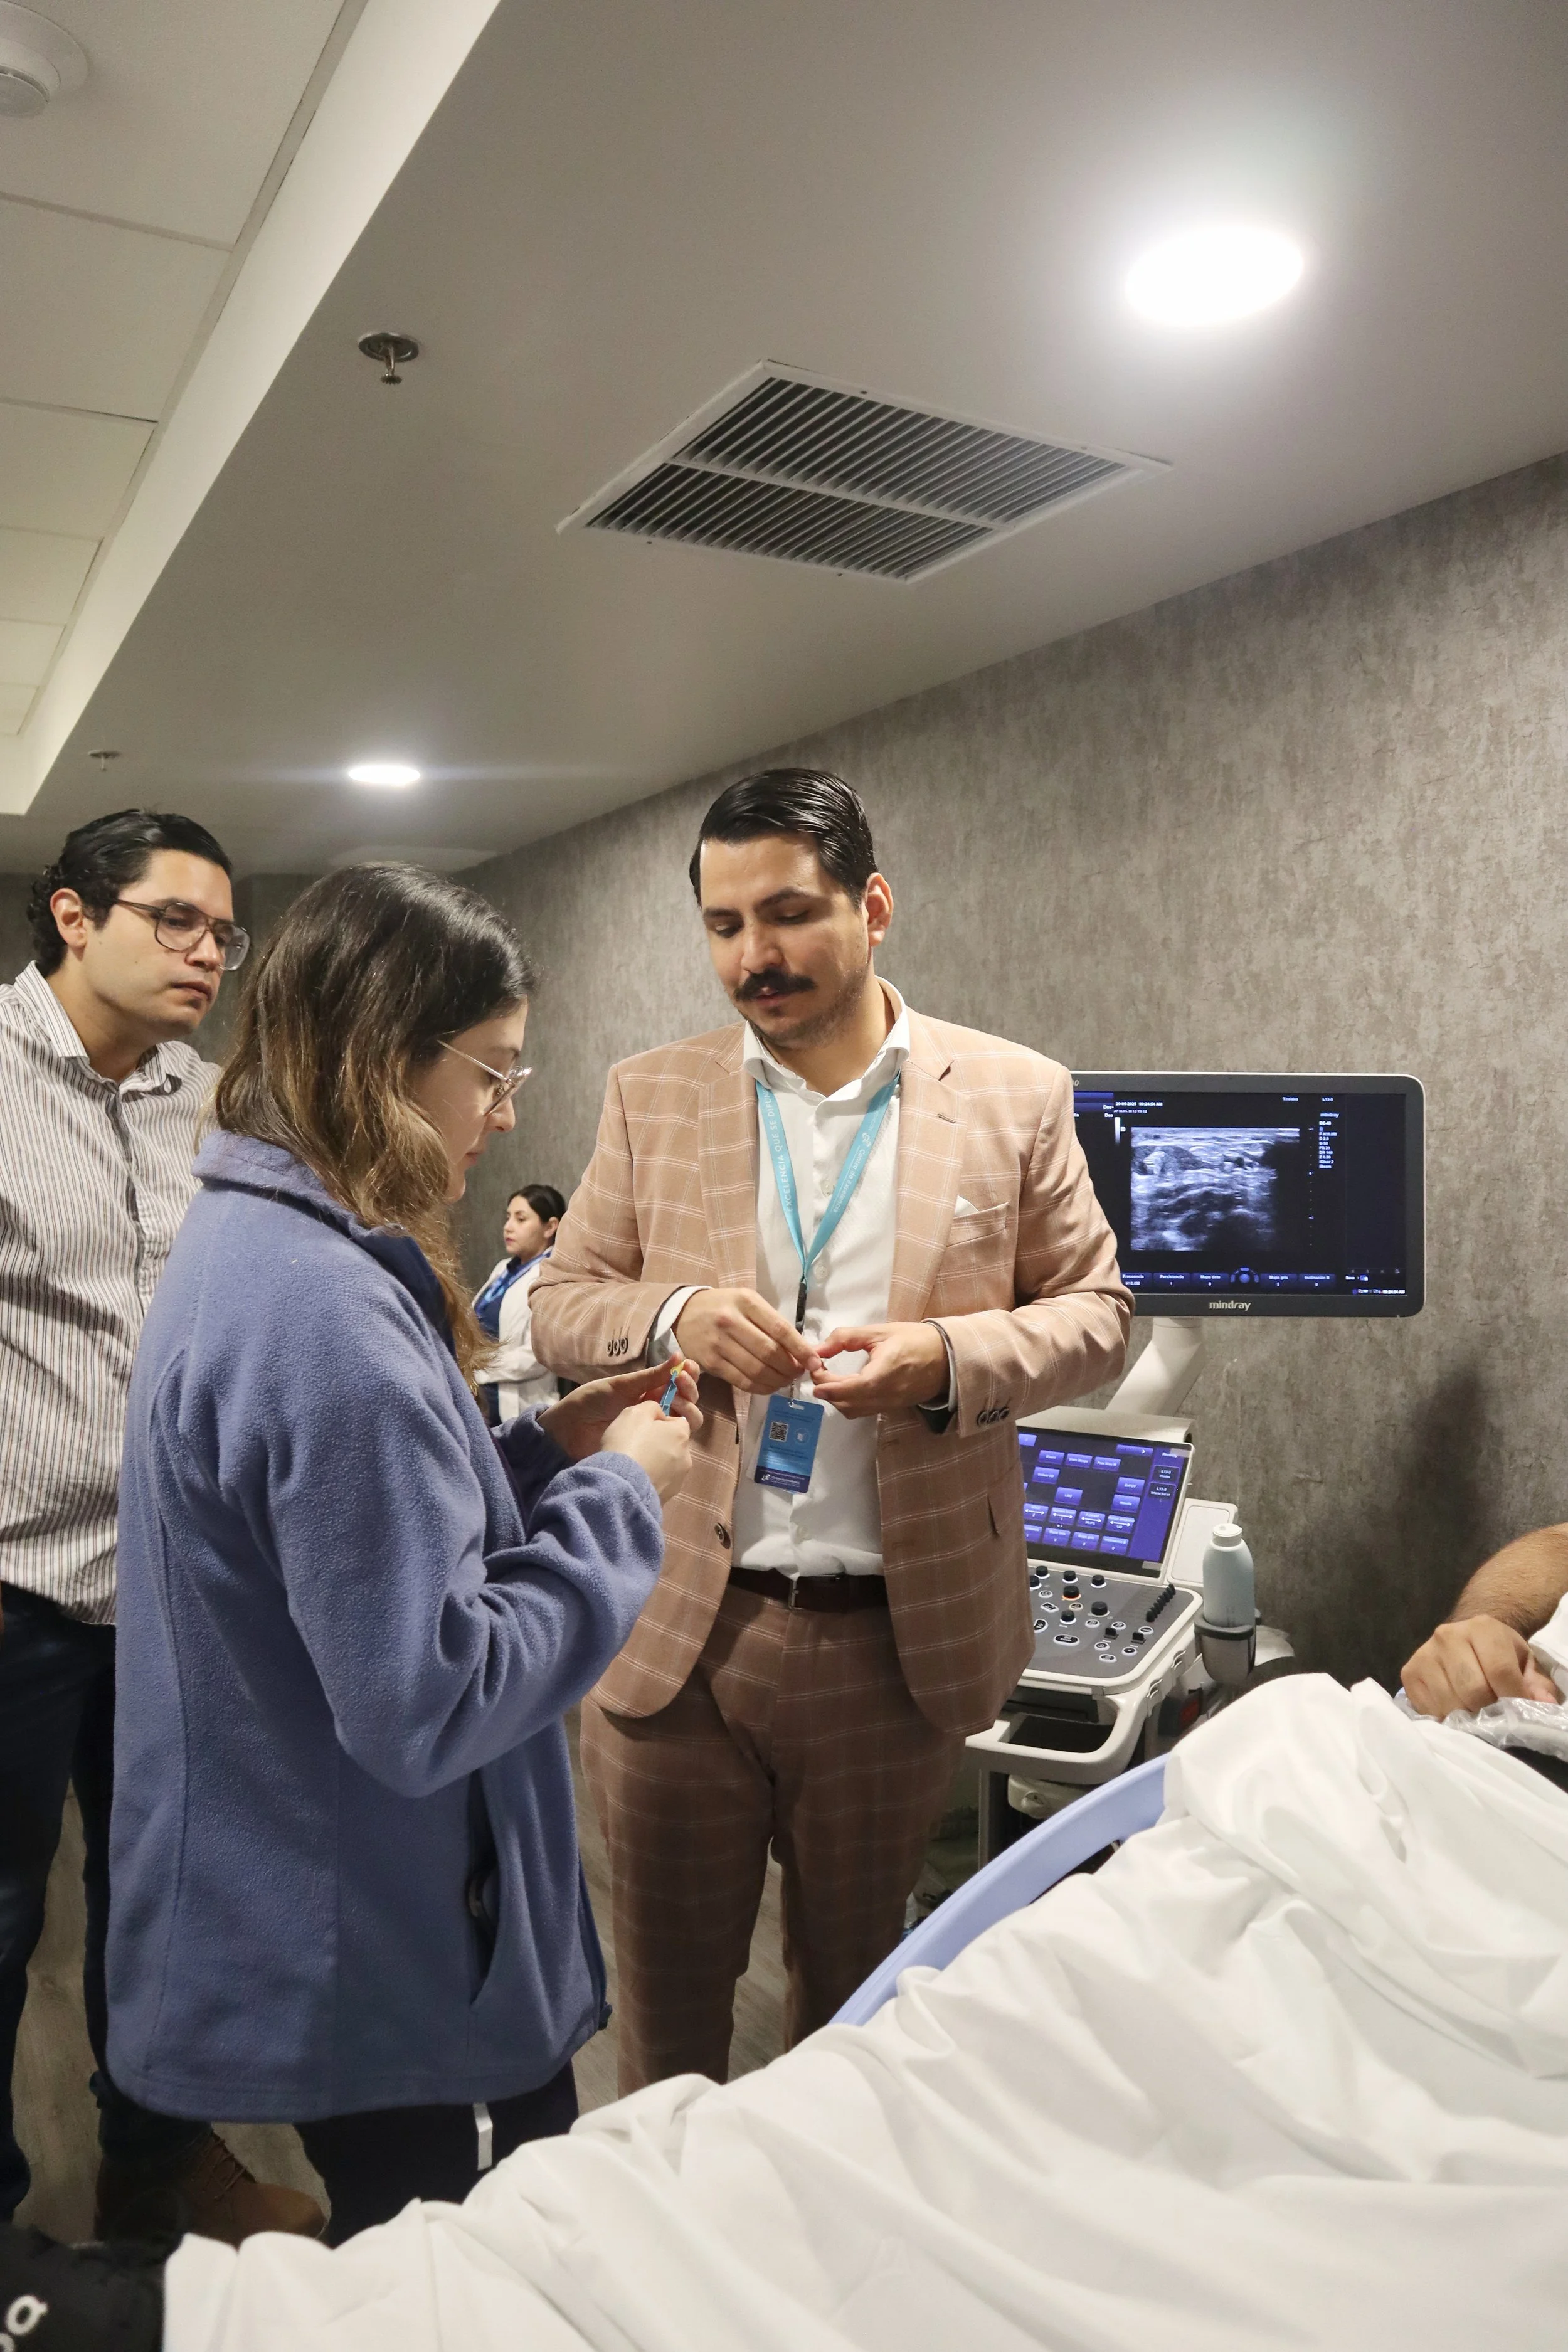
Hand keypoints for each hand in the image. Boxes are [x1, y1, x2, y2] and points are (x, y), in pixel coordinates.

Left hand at [540, 1360, 700, 1461]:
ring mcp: (656, 1427)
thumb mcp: (623, 1385)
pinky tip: (671, 1424)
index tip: (688, 1368)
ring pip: (687, 1419)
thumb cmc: (593, 1401)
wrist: (571, 1430)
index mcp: (651, 1388)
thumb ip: (652, 1375)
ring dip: (688, 1408)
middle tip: (680, 1382)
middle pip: (688, 1399)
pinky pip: (675, 1440)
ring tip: (675, 1403)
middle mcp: (658, 1407)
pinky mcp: (653, 1446)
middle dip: (690, 1388)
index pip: (679, 1379)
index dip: (689, 1373)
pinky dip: (680, 1430)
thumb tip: (679, 1356)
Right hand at [598, 1400, 697, 1501]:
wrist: (620, 1486)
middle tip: (634, 1447)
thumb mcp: (635, 1413)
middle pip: (672, 1445)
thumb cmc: (628, 1443)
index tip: (642, 1428)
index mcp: (681, 1434)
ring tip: (633, 1467)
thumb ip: (651, 1407)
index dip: (659, 1423)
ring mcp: (678, 1481)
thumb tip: (659, 1414)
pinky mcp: (668, 1498)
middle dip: (658, 1445)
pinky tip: (634, 1481)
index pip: (677, 1422)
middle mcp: (687, 1458)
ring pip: (667, 1466)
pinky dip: (650, 1481)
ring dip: (655, 1465)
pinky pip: (659, 1484)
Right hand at [674, 1288, 818, 1396]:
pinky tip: (769, 1386)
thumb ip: (772, 1322)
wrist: (683, 1312)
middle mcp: (730, 1321)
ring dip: (778, 1380)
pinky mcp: (711, 1363)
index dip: (801, 1349)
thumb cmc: (724, 1306)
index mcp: (746, 1302)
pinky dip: (761, 1387)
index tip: (815, 1361)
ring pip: (757, 1370)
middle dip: (791, 1368)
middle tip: (799, 1373)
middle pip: (770, 1352)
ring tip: (786, 1380)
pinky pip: (742, 1381)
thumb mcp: (748, 1302)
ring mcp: (718, 1343)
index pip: (780, 1329)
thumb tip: (802, 1350)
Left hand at [809, 1322, 949, 1419]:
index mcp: (883, 1374)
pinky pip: (863, 1411)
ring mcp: (889, 1405)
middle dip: (826, 1390)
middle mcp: (886, 1395)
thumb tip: (818, 1349)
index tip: (815, 1367)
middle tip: (819, 1371)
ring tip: (830, 1378)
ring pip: (852, 1411)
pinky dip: (849, 1402)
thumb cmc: (915, 1340)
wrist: (948, 1356)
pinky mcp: (891, 1408)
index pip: (846, 1389)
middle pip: (845, 1404)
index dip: (825, 1382)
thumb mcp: (879, 1332)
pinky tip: (845, 1386)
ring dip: (836, 1398)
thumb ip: (846, 1338)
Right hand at [1401, 1614, 1559, 1717]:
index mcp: (1482, 1628)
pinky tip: (1454, 1708)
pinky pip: (1428, 1709)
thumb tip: (1542, 1703)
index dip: (1513, 1698)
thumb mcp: (1524, 1662)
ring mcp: (1424, 1653)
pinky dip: (1444, 1717)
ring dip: (1466, 1716)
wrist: (1466, 1639)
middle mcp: (1448, 1636)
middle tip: (1494, 1712)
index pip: (1499, 1670)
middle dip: (1488, 1710)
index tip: (1519, 1712)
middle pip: (1472, 1690)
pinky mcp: (1409, 1672)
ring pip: (1449, 1703)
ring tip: (1474, 1710)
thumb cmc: (1499, 1654)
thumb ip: (1537, 1683)